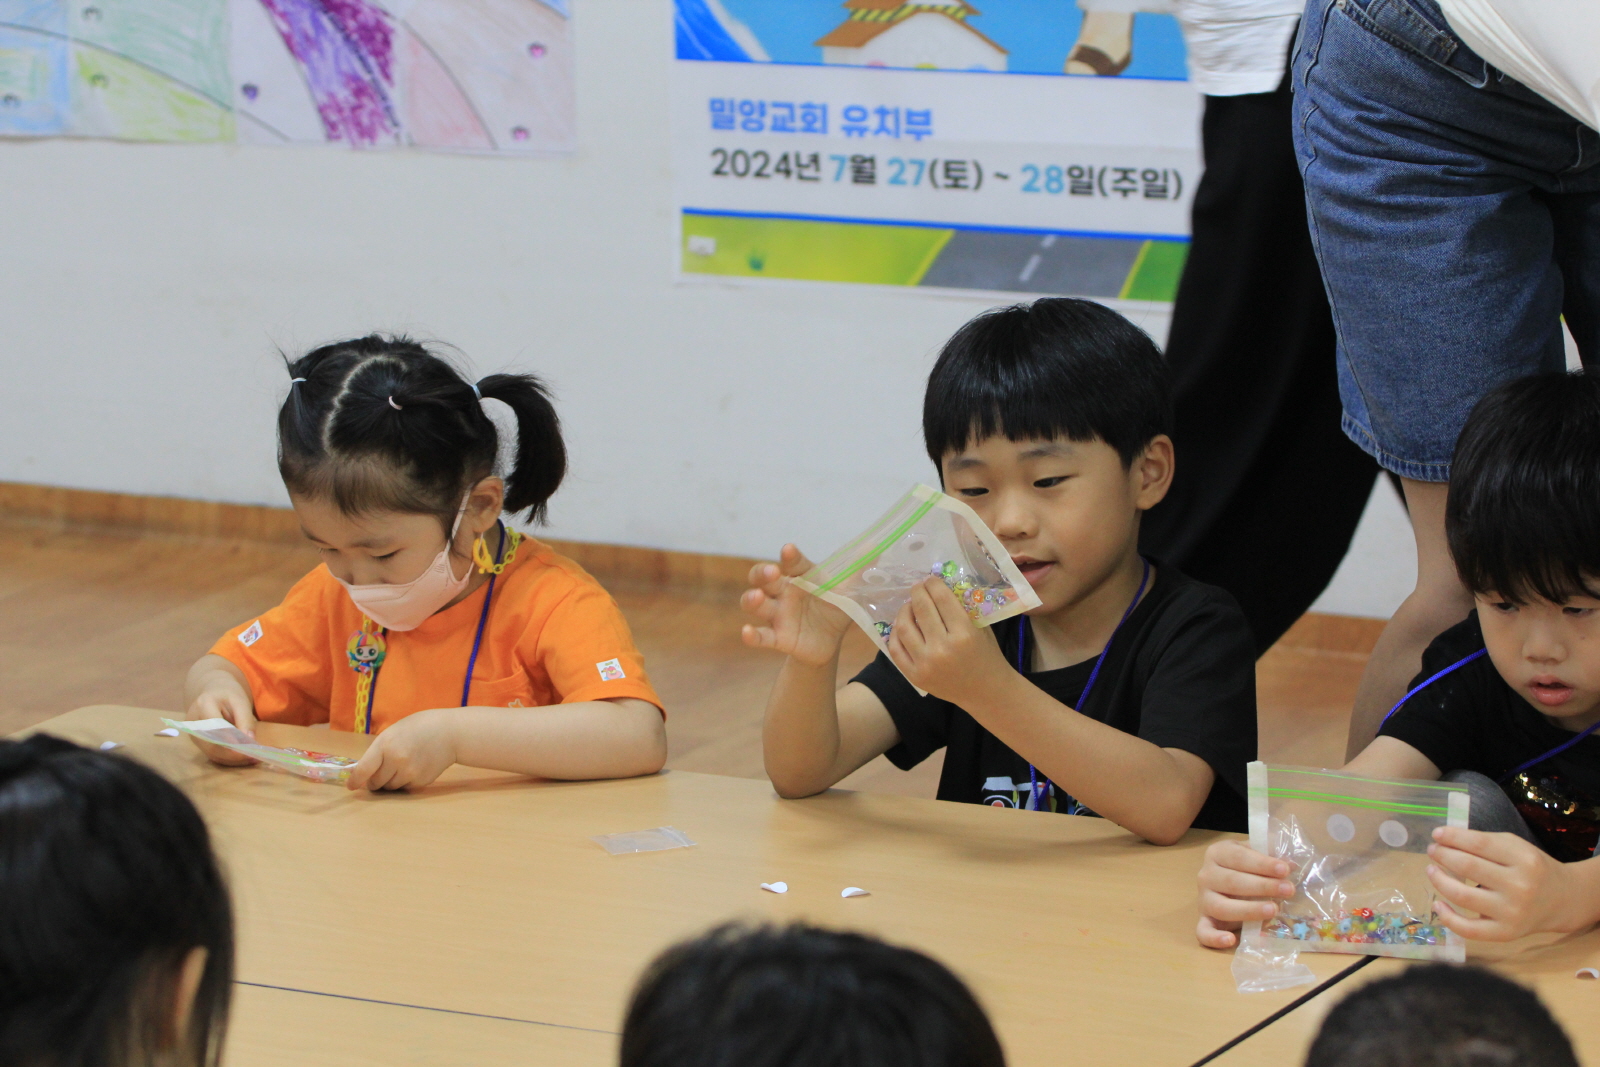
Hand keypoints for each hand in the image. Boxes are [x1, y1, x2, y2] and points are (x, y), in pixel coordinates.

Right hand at [187, 671, 258, 766]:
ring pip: (213, 753)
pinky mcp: (199, 743)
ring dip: (233, 759)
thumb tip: (250, 741)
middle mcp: (194, 723)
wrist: (212, 692)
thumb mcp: (240, 701)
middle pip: (213, 745)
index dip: (231, 741)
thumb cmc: (227, 694)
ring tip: (253, 759)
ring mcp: (194, 735)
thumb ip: (245, 720)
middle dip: (234, 754)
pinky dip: (229, 758)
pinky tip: (244, 758)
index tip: (247, 749)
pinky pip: (213, 754)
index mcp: (204, 705)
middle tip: (255, 757)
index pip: (217, 727)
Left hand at [346, 709, 457, 791]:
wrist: (451, 732)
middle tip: (381, 771)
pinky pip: (405, 787)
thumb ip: (379, 750)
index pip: (363, 770)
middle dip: (375, 780)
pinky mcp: (420, 781)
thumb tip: (364, 771)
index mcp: (386, 745)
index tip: (351, 786)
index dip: (355, 780)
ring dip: (390, 781)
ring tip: (402, 766)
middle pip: (375, 782)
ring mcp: (409, 773)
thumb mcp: (394, 732)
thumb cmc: (420, 727)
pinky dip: (405, 781)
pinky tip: (415, 767)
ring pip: (390, 787)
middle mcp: (396, 761)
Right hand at [741, 545, 851, 666]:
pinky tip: (746, 632)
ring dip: (752, 600)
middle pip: (763, 578)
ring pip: (755, 604)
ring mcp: (777, 614)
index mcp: (800, 576)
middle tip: (772, 572)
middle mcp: (783, 592)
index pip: (793, 563)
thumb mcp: (847, 590)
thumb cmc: (834, 607)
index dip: (790, 556)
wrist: (830, 641)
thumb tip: (877, 546)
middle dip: (763, 573)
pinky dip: (751, 635)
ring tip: (757, 598)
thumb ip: (858, 570)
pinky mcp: (777, 637)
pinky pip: (760, 636)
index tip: (789, 549)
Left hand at [885, 578, 1009, 705]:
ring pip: (904, 627)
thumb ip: (961, 609)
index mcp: (964, 634)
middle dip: (917, 592)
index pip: (941, 599)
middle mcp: (942, 648)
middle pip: (921, 609)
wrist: (985, 692)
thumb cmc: (987, 656)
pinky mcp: (914, 676)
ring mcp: (925, 664)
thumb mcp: (980, 629)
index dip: (933, 584)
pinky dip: (895, 634)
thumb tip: (939, 588)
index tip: (929, 579)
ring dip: (904, 611)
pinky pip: (896, 649)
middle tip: (917, 587)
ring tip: (909, 606)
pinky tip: (901, 626)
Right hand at [1196, 839, 1295, 948]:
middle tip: (1288, 890)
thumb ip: (1271, 859)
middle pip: (1232, 881)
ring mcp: (1203, 899)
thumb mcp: (1255, 856)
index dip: (1262, 864)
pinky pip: (1203, 931)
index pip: (1239, 857)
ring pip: (1221, 907)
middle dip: (1262, 886)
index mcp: (1218, 853)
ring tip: (1273, 910)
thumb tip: (1292, 865)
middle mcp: (1206, 875)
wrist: (1226, 883)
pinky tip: (1231, 940)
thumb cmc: (1245, 867)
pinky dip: (1214, 938)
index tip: (1285, 870)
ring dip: (1248, 910)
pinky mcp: (1203, 921)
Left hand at [1428, 826, 1595, 939]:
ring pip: (1462, 896)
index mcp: (1524, 859)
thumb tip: (1442, 838)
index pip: (1478, 844)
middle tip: (1432, 850)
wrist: (1562, 900)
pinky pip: (1469, 929)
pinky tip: (1437, 904)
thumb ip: (1483, 842)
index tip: (1436, 834)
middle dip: (1442, 855)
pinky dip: (1447, 918)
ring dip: (1439, 881)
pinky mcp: (1506, 933)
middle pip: (1468, 867)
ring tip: (1431, 870)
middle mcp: (1520, 886)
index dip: (1452, 837)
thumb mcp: (1516, 847)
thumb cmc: (1531, 869)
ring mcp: (1512, 912)